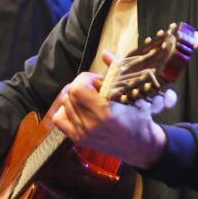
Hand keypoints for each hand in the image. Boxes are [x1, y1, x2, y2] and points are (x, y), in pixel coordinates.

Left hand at [51, 71, 167, 169]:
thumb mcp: (132, 94)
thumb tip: (104, 53)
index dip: (84, 79)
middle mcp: (90, 125)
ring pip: (64, 104)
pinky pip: (59, 119)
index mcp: (105, 113)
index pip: (77, 89)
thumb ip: (116, 72)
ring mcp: (82, 134)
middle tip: (95, 89)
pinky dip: (65, 110)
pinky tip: (79, 108)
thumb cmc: (138, 117)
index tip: (97, 80)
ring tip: (90, 99)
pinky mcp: (77, 139)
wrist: (138, 145)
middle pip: (70, 95)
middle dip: (81, 86)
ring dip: (75, 97)